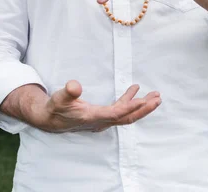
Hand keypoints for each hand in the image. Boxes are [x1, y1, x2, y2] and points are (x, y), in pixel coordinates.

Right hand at [33, 80, 161, 132]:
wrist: (50, 120)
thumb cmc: (55, 108)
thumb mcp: (59, 98)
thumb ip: (67, 92)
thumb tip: (75, 85)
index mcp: (93, 117)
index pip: (116, 114)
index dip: (130, 107)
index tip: (145, 100)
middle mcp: (101, 121)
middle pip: (127, 118)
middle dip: (144, 110)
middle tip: (158, 99)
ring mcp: (103, 120)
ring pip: (126, 115)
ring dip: (141, 106)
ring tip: (155, 96)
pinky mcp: (102, 116)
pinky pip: (120, 111)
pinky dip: (130, 102)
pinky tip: (134, 90)